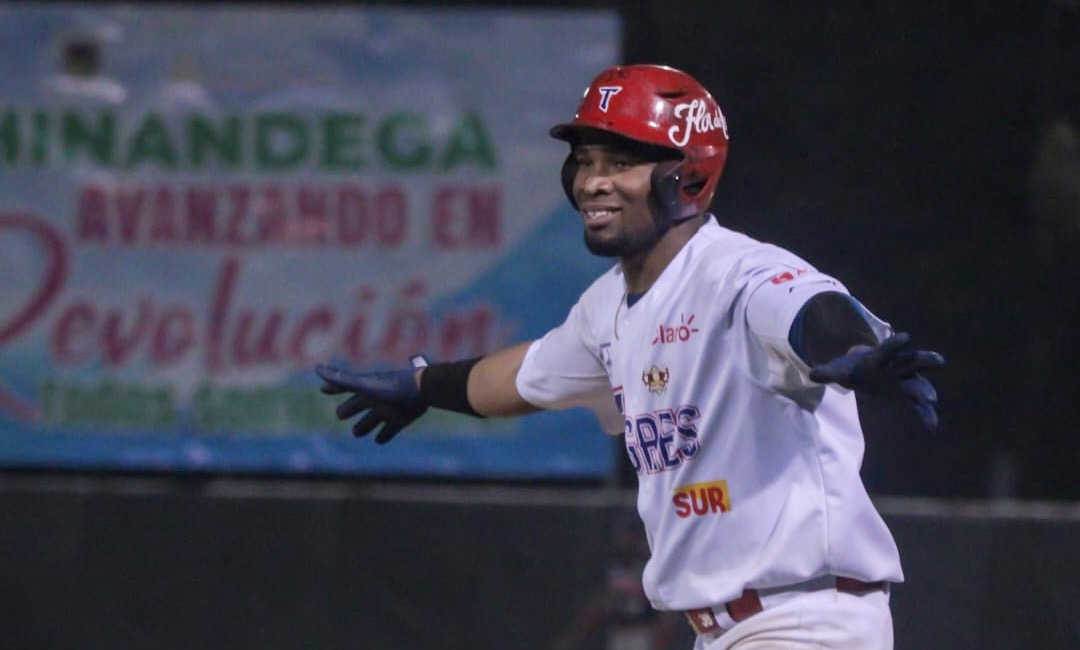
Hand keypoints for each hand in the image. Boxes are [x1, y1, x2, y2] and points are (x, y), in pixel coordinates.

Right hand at [315, 356, 428, 442]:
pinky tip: (379, 440)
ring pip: (372, 420)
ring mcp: (388, 409)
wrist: (423, 391)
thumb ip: (341, 379)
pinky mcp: (401, 419)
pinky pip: (389, 430)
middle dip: (349, 409)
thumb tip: (317, 368)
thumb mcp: (364, 384)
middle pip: (358, 405)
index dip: (333, 388)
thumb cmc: (392, 387)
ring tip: (357, 432)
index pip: (344, 387)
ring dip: (364, 426)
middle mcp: (376, 398)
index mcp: (365, 387)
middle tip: (340, 414)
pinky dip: (384, 435)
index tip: (323, 389)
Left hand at [808, 332, 945, 428]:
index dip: (895, 343)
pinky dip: (925, 413)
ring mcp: (905, 379)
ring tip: (932, 401)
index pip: (888, 348)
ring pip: (920, 381)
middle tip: (939, 360)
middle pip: (913, 359)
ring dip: (927, 390)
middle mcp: (897, 365)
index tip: (905, 337)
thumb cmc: (851, 369)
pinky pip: (918, 404)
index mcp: (879, 357)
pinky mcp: (907, 393)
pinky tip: (932, 426)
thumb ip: (827, 372)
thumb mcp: (838, 370)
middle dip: (923, 359)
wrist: (863, 370)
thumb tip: (811, 374)